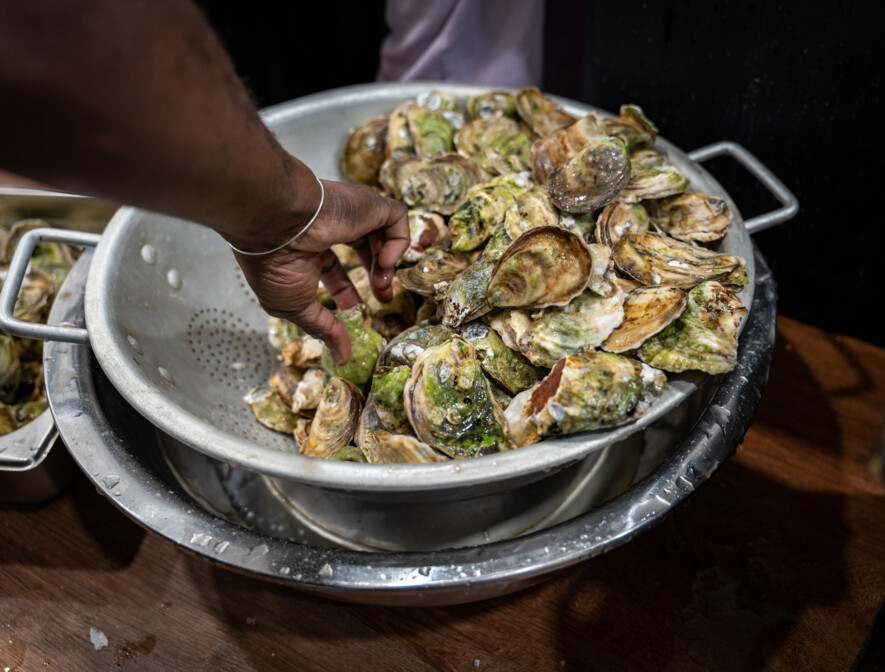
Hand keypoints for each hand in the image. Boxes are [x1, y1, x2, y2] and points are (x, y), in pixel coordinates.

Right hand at [232, 179, 409, 363]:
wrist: (278, 222)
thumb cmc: (276, 265)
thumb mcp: (297, 308)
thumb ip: (324, 329)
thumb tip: (341, 358)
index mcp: (305, 247)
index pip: (332, 266)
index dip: (348, 289)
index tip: (357, 308)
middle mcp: (328, 227)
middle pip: (362, 249)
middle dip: (377, 277)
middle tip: (385, 299)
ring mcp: (350, 213)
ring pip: (382, 235)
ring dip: (387, 265)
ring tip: (383, 285)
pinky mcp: (370, 203)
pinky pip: (397, 218)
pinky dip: (398, 243)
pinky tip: (384, 263)